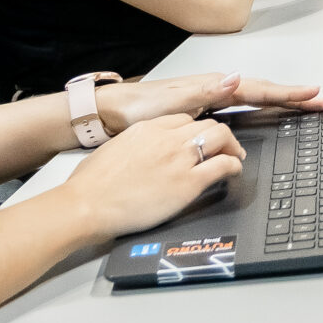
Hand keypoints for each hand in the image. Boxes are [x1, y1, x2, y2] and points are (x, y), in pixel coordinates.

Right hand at [59, 113, 243, 243]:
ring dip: (232, 146)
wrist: (87, 204)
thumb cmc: (91, 184)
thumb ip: (132, 146)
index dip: (196, 128)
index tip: (200, 137)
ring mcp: (179, 158)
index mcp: (147, 127)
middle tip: (225, 146)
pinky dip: (234, 166)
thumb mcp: (112, 150)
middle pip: (207, 124)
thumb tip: (135, 154)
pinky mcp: (188, 182)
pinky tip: (234, 172)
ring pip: (220, 137)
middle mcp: (167, 138)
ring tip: (235, 156)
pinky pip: (222, 166)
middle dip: (220, 135)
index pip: (184, 118)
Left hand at [97, 71, 322, 134]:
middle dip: (291, 95)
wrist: (111, 114)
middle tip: (319, 100)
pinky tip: (264, 111)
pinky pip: (241, 105)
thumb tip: (236, 79)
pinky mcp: (203, 109)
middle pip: (261, 90)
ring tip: (302, 103)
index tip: (313, 95)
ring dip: (278, 100)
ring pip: (253, 96)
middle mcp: (214, 88)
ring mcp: (209, 97)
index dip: (286, 93)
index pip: (258, 88)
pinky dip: (259, 106)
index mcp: (211, 86)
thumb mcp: (170, 103)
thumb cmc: (137, 110)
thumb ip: (204, 91)